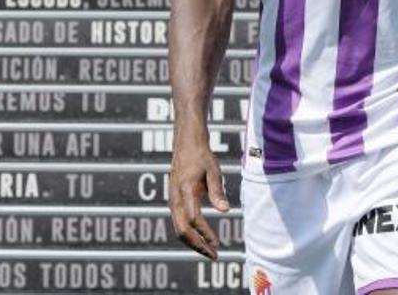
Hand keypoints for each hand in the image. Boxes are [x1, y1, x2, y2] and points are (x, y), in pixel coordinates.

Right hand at [169, 135, 229, 259]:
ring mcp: (172, 200)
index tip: (217, 244)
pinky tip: (201, 238)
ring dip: (193, 243)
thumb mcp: (214, 171)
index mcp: (185, 190)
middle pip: (182, 230)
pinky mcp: (173, 200)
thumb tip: (225, 211)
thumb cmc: (202, 155)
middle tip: (214, 255)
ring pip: (179, 229)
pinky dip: (189, 234)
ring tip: (209, 250)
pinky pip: (178, 223)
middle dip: (197, 246)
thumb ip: (217, 191)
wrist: (186, 142)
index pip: (194, 219)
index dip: (205, 234)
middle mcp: (175, 198)